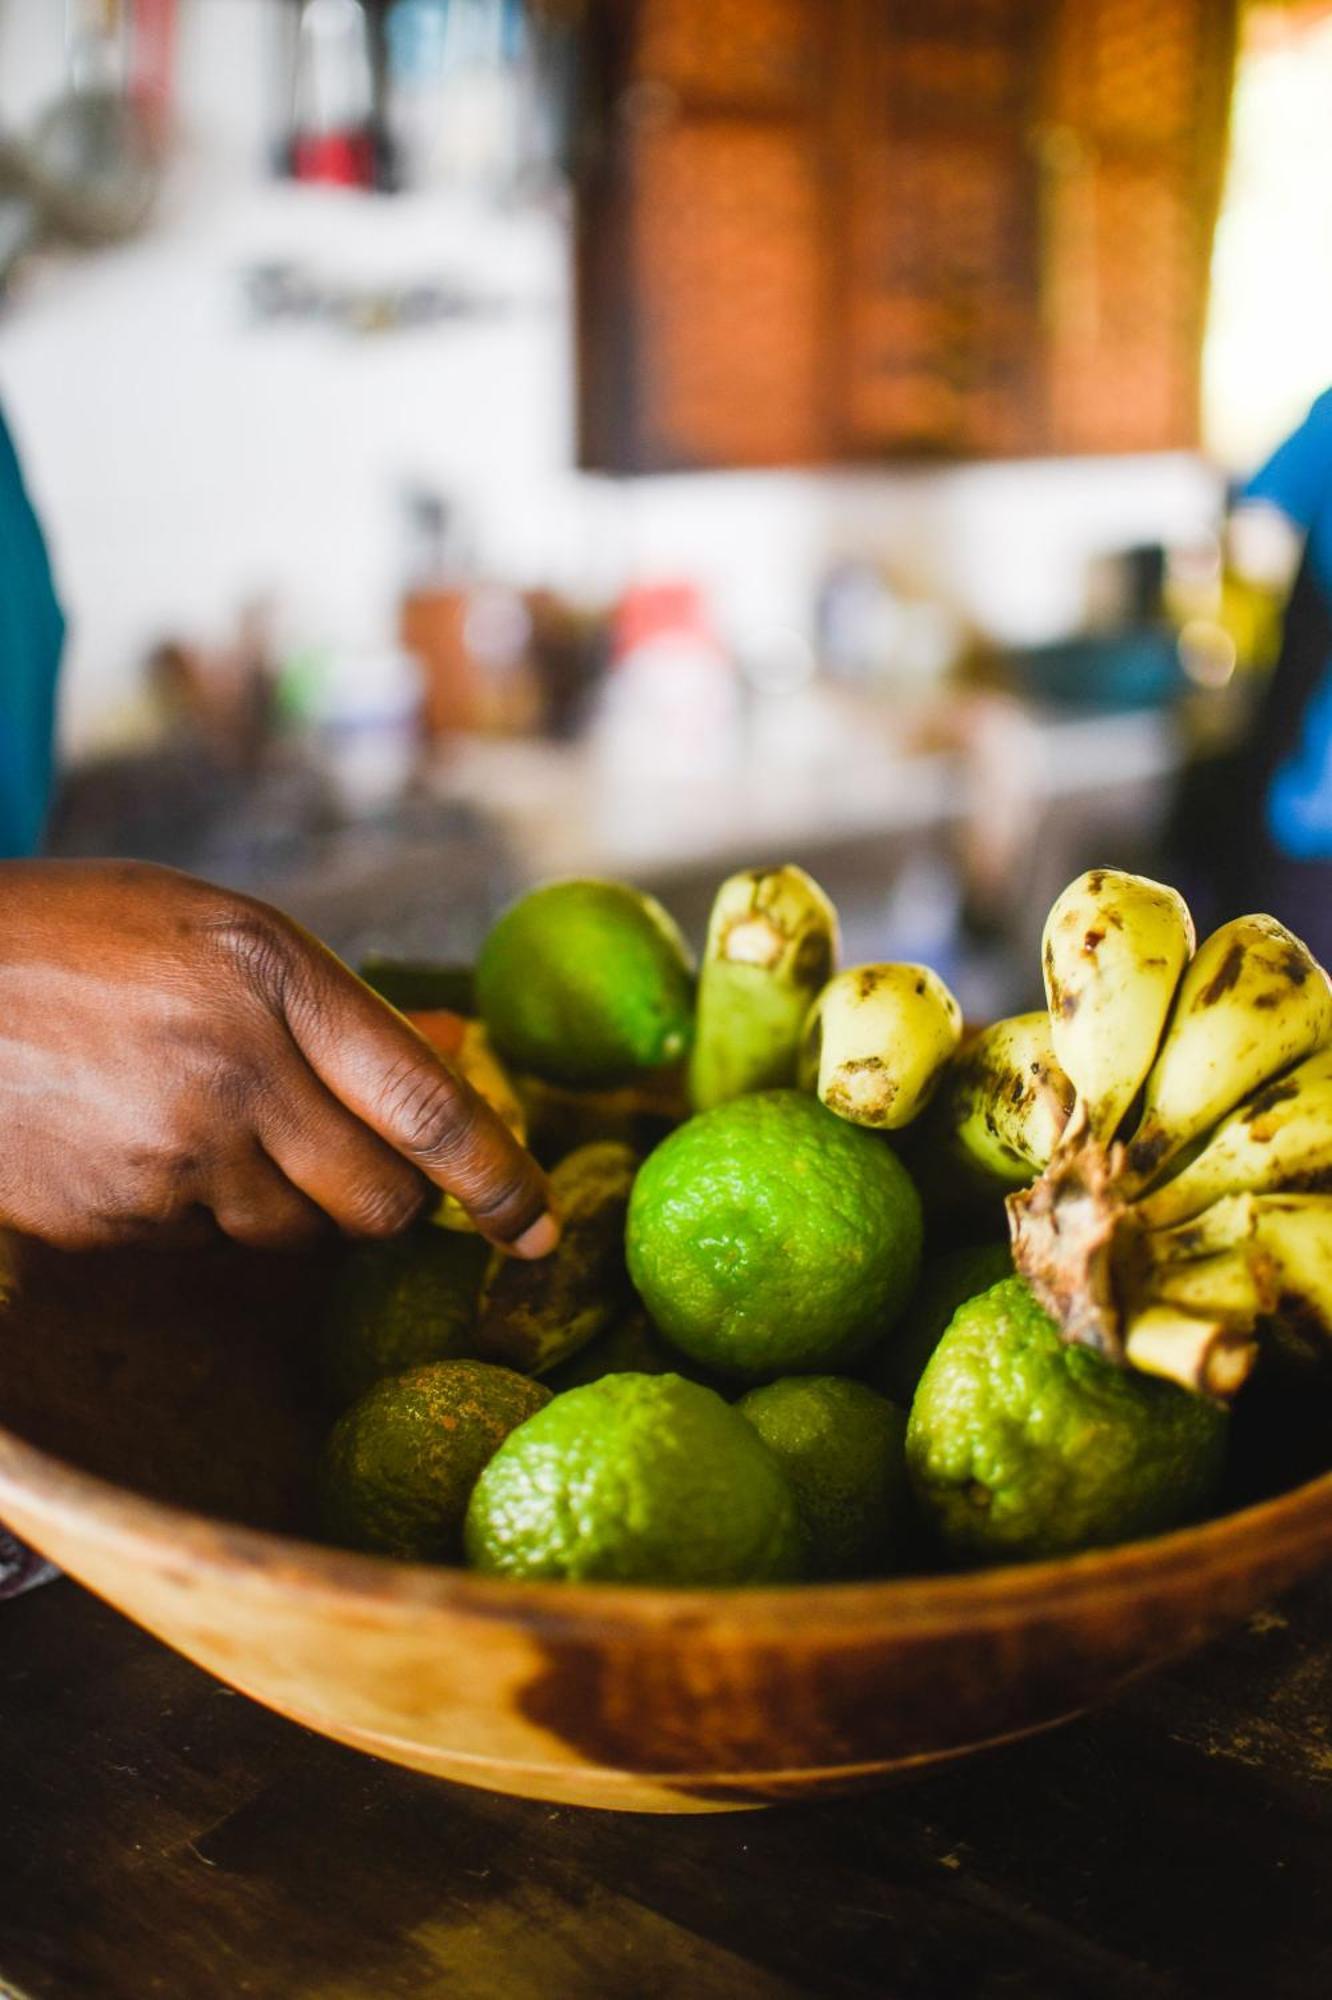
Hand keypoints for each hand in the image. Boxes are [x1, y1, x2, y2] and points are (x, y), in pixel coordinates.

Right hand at [0, 860, 557, 1255]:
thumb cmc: (75, 936)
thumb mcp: (215, 928)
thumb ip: (331, 1007)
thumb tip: (443, 1068)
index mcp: (271, 976)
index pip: (427, 1107)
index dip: (498, 1179)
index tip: (539, 1226)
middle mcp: (234, 1071)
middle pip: (378, 1203)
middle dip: (388, 1201)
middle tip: (354, 1163)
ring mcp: (169, 1157)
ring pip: (295, 1239)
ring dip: (287, 1206)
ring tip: (209, 1123)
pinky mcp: (113, 1222)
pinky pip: (207, 1248)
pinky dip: (200, 1214)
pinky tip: (141, 1144)